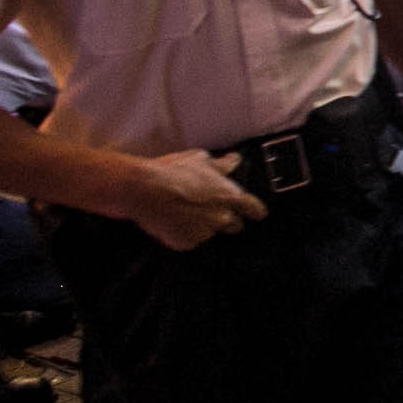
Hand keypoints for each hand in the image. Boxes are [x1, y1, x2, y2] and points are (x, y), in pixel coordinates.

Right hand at [127, 150, 266, 250]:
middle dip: (226, 219)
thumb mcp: (200, 159)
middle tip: (209, 210)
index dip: (256, 211)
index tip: (258, 214)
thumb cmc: (174, 171)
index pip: (254, 209)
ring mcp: (204, 233)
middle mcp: (222, 218)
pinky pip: (188, 240)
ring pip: (208, 232)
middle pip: (234, 225)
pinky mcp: (186, 243)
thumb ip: (221, 164)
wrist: (145, 190)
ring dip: (201, 225)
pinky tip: (170, 221)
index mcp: (230, 197)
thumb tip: (234, 160)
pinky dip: (182, 233)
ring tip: (183, 212)